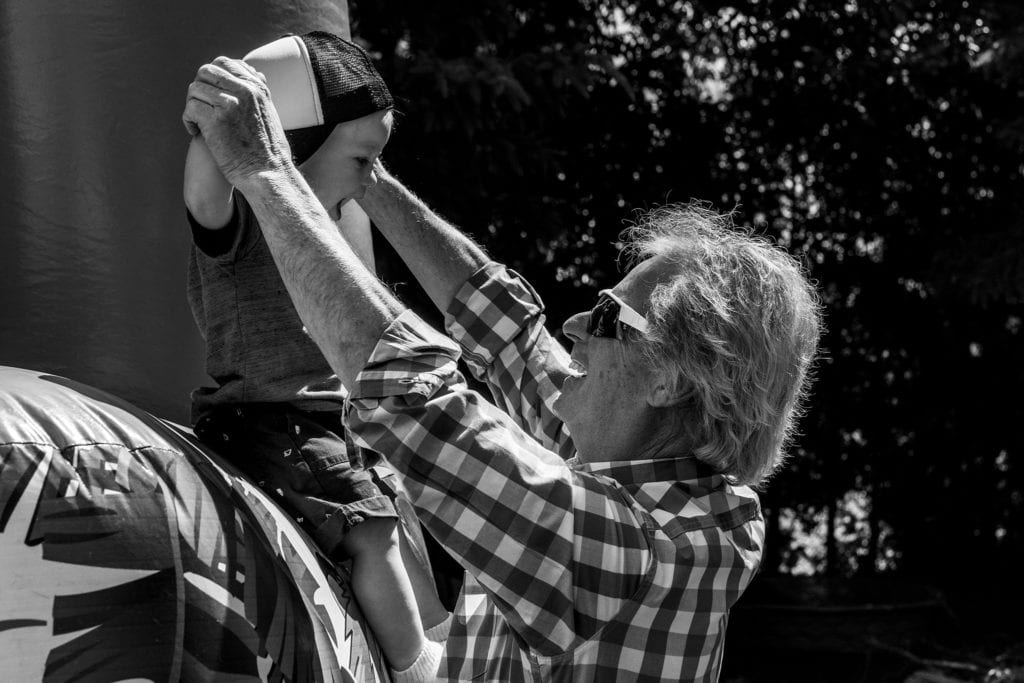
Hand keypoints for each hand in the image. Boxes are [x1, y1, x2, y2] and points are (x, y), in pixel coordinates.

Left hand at [181, 57, 291, 185]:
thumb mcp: (270, 113)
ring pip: (195, 89)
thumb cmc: (269, 151)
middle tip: (200, 108)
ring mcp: (230, 104)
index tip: (210, 96)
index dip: (211, 77)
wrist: (268, 174)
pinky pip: (190, 108)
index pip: (225, 63)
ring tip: (197, 123)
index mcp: (257, 87)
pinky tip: (195, 132)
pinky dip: (188, 120)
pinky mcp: (216, 120)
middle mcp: (245, 90)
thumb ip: (257, 93)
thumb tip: (254, 74)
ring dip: (192, 106)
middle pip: (206, 71)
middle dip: (199, 89)